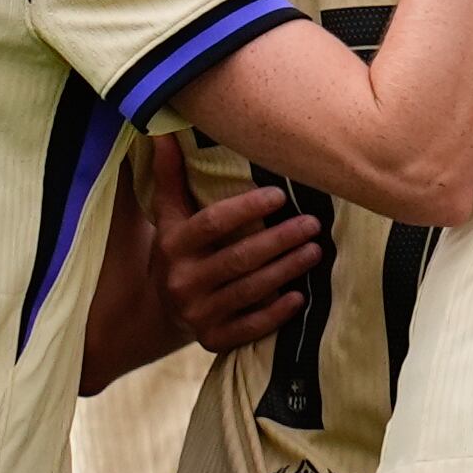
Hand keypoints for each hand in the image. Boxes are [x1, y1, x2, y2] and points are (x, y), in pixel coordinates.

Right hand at [145, 137, 323, 351]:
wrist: (157, 310)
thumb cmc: (176, 251)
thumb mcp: (168, 215)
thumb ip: (169, 176)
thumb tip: (164, 133)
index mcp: (173, 245)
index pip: (213, 223)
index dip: (247, 209)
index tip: (280, 195)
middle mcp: (182, 280)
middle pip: (238, 257)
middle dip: (279, 239)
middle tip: (312, 224)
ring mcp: (197, 313)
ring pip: (249, 290)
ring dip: (286, 270)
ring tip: (315, 250)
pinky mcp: (212, 339)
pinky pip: (249, 326)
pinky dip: (275, 313)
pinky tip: (300, 297)